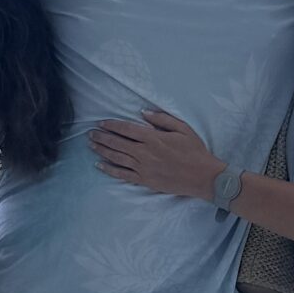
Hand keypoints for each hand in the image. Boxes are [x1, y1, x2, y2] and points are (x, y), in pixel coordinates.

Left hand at [89, 108, 221, 200]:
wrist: (203, 176)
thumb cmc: (195, 151)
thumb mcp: (183, 128)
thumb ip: (162, 119)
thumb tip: (144, 112)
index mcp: (154, 138)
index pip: (127, 129)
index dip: (112, 125)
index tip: (102, 123)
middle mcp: (145, 153)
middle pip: (118, 143)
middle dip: (102, 137)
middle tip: (90, 133)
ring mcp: (144, 168)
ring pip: (117, 157)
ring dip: (102, 150)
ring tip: (91, 145)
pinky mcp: (145, 180)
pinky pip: (123, 174)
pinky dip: (110, 169)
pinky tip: (100, 165)